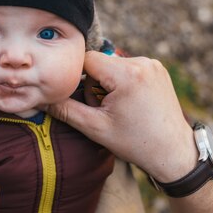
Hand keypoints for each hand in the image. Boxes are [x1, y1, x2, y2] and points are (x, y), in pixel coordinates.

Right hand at [46, 51, 196, 181]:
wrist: (173, 152)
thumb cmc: (135, 143)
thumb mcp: (95, 128)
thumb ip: (65, 110)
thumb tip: (38, 99)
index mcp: (126, 74)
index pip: (86, 59)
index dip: (77, 78)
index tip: (82, 99)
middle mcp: (142, 62)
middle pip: (100, 62)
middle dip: (95, 83)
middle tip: (104, 110)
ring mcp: (152, 64)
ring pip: (113, 64)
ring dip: (109, 83)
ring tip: (120, 109)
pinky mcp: (158, 68)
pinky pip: (128, 67)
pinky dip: (123, 82)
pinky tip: (131, 103)